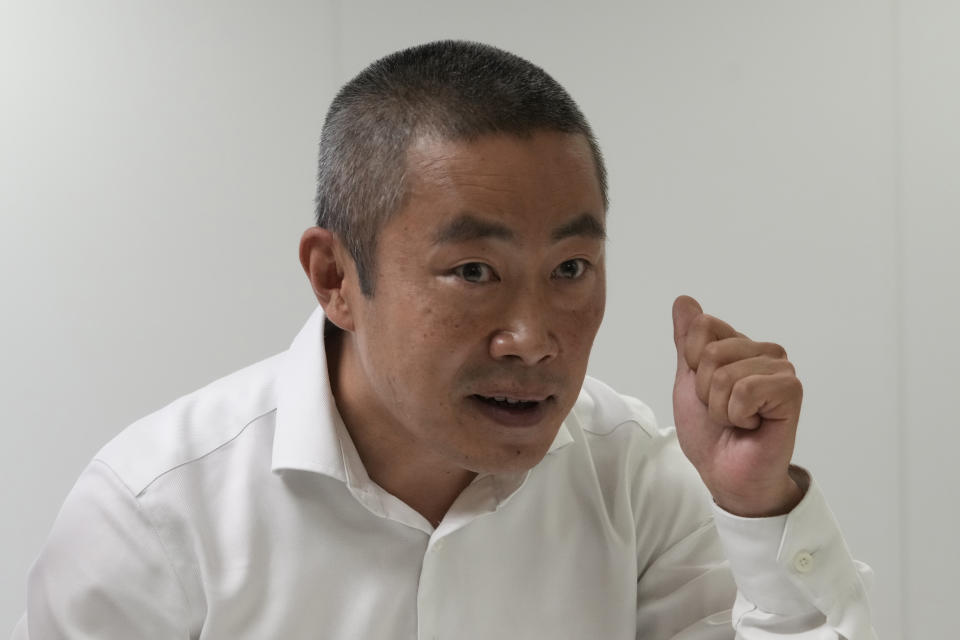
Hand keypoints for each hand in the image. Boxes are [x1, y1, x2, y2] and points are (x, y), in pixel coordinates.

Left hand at [672, 295, 803, 516]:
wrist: (725, 471)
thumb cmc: (710, 431)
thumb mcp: (688, 380)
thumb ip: (687, 341)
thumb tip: (684, 301)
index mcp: (739, 345)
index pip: (702, 325)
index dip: (692, 363)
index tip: (704, 389)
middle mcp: (763, 351)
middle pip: (711, 351)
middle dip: (705, 390)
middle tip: (723, 411)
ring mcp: (780, 368)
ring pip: (725, 373)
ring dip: (719, 407)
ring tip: (737, 420)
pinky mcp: (791, 390)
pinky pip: (745, 390)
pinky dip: (737, 415)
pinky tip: (752, 425)